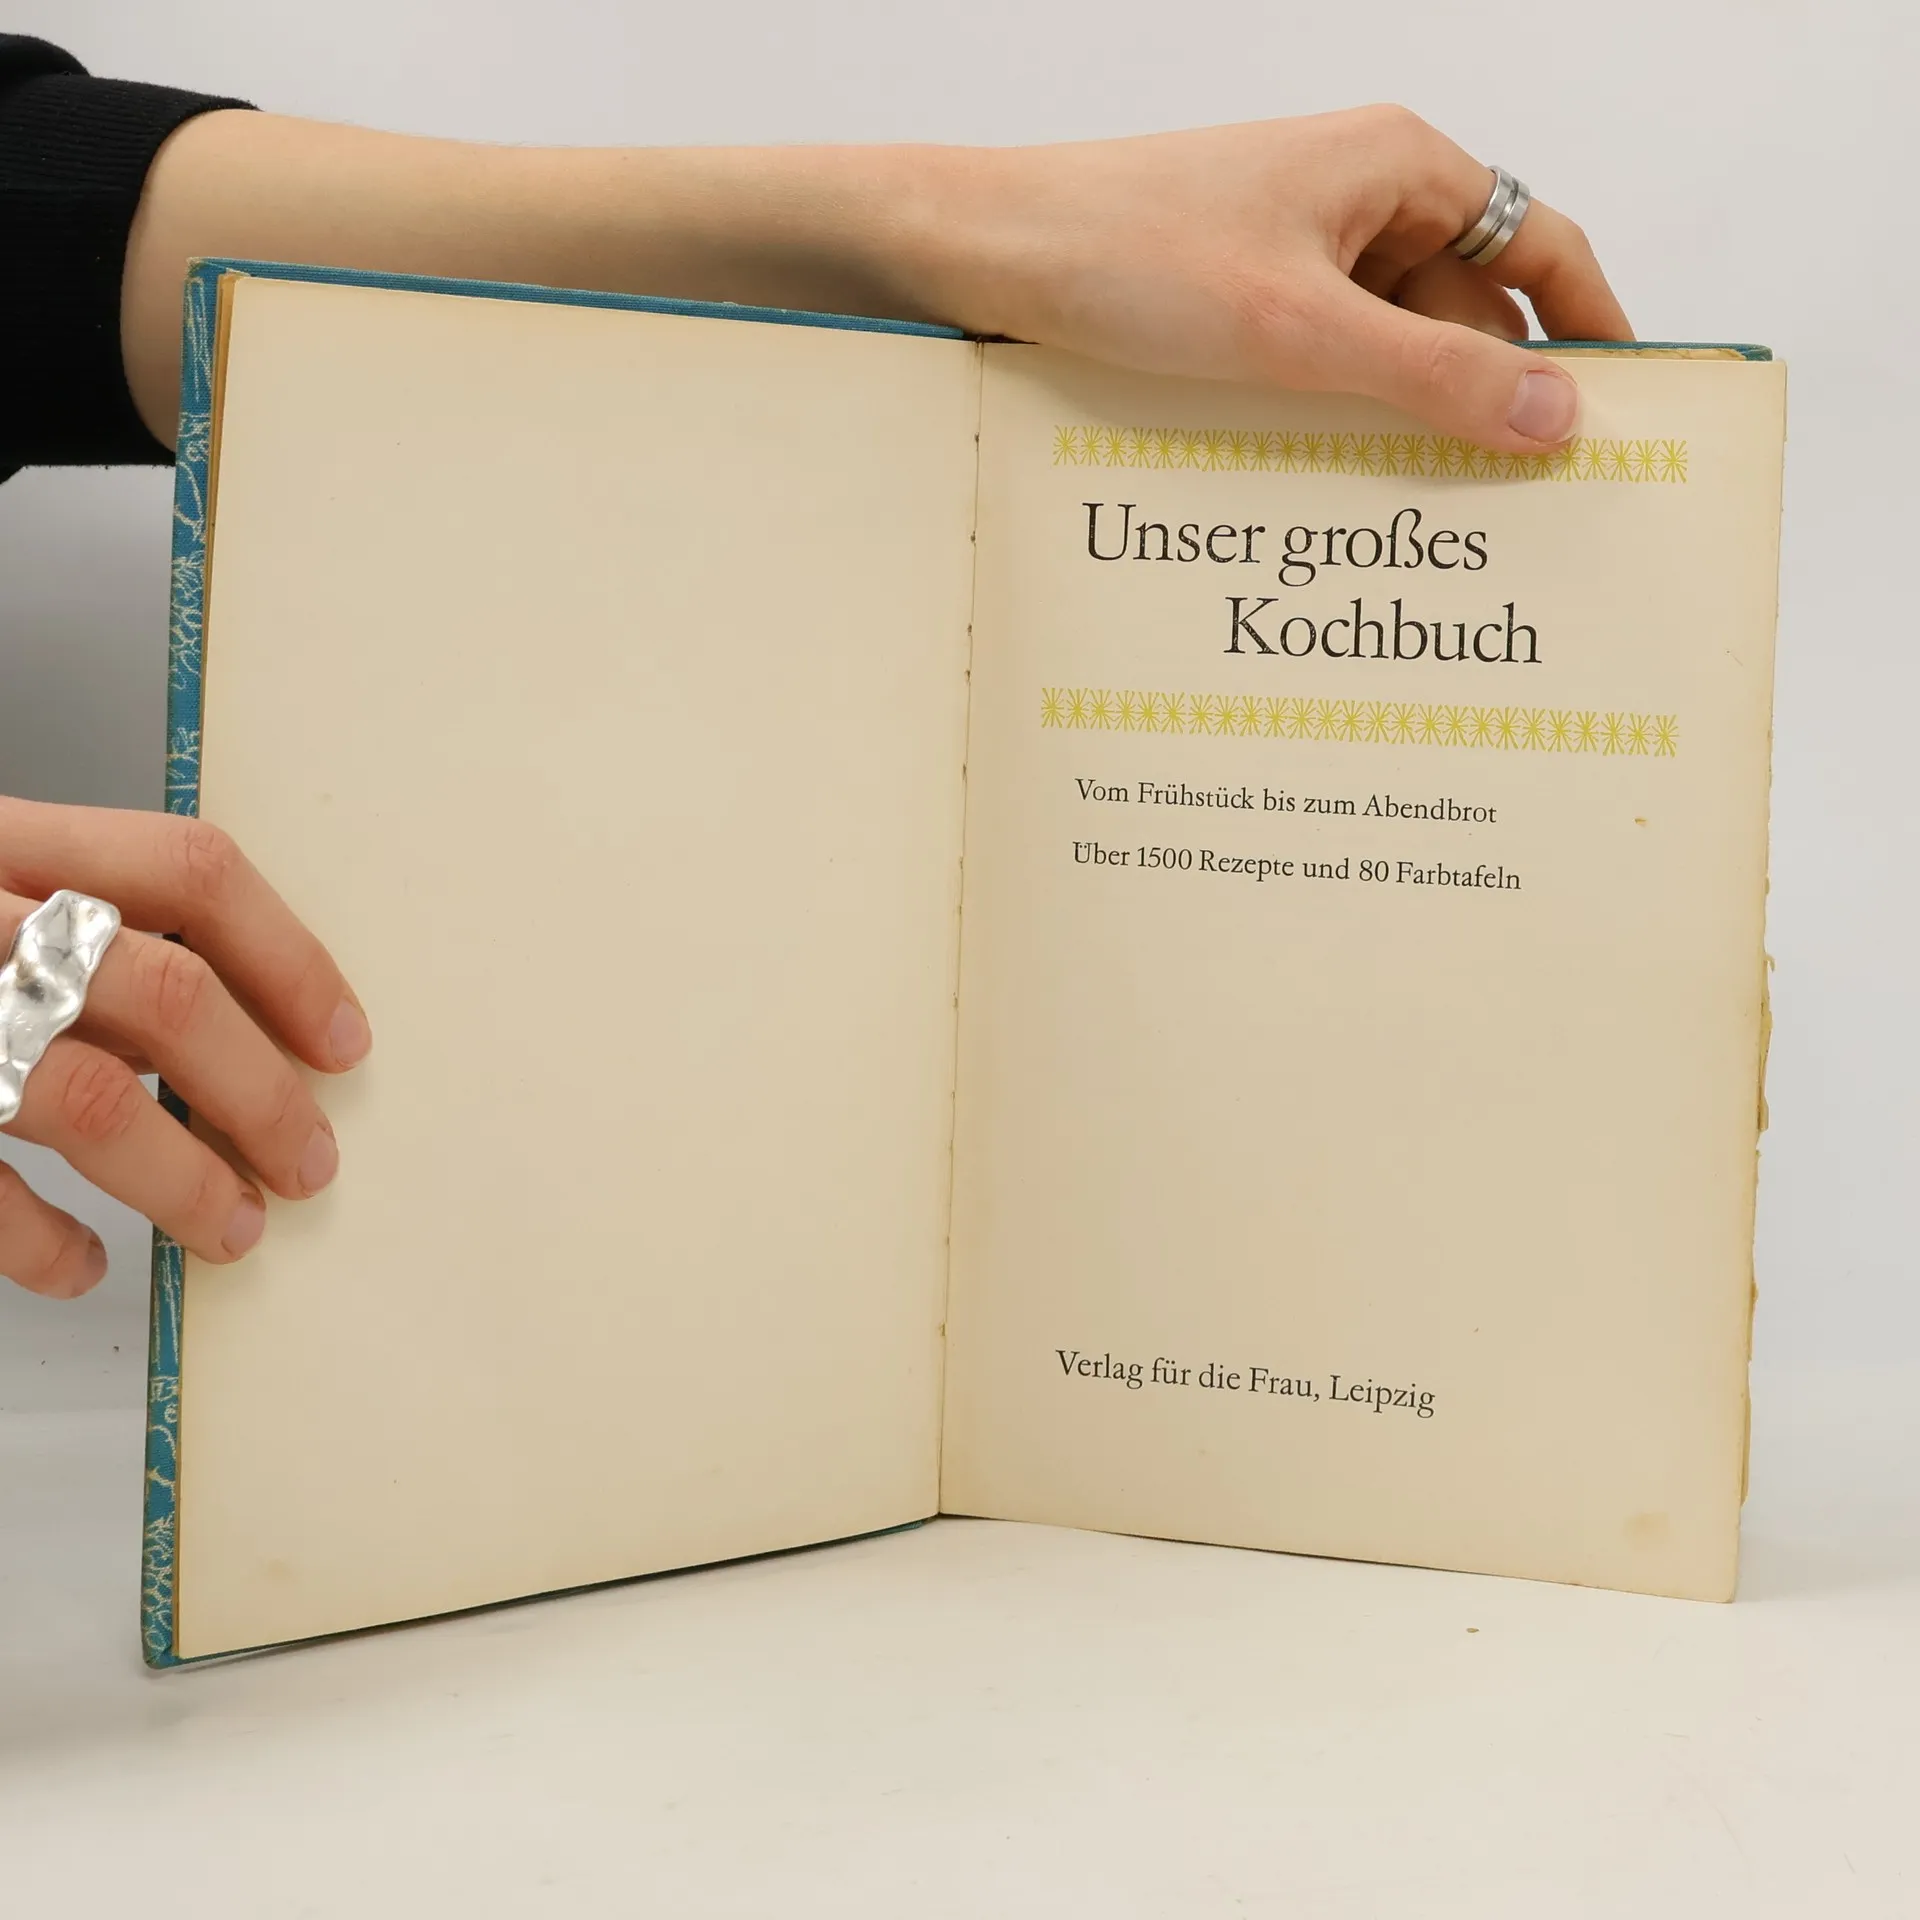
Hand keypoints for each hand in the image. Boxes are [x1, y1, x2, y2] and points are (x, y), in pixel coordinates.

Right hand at [0, 798, 368, 1297]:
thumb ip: (67, 910)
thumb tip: (234, 1021)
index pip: (185, 869)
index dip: (289, 956)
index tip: (345, 1040)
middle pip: (164, 994)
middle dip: (261, 1092)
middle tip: (311, 1164)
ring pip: (83, 1095)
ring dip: (183, 1177)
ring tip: (233, 1231)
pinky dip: (38, 1240)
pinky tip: (80, 1265)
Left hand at [907, 106, 1628, 451]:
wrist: (978, 252)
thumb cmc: (1128, 255)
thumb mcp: (1298, 330)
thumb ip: (1433, 376)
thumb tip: (1559, 417)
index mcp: (1396, 166)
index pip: (1538, 245)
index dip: (1588, 327)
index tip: (1626, 415)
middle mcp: (1354, 200)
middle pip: (1465, 308)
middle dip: (1489, 398)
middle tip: (1522, 508)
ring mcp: (1293, 253)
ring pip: (1388, 347)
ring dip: (1406, 422)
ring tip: (1432, 521)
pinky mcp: (1237, 303)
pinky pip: (1321, 364)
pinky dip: (1338, 420)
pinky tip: (1338, 490)